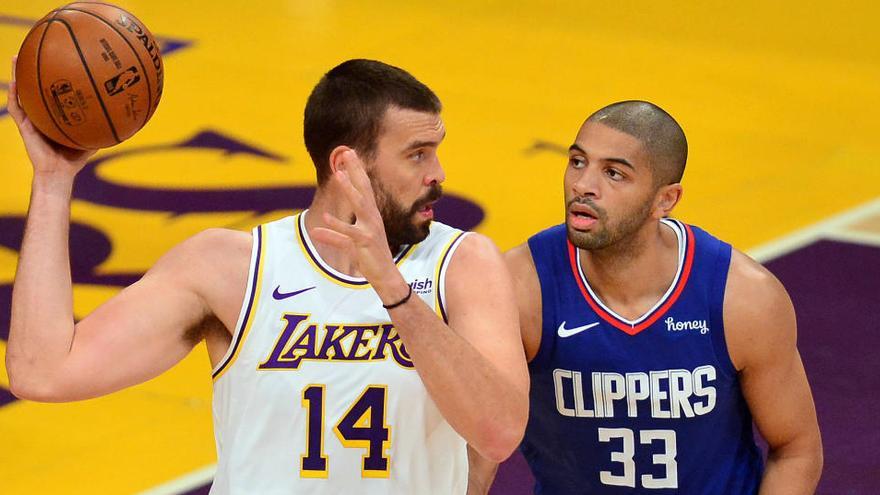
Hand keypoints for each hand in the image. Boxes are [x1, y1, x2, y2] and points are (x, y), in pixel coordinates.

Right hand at [7, 56, 96, 176]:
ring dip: (17, 74)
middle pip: (35, 85)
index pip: (53, 89)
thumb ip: (104, 125)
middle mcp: (41, 112)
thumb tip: (126, 116)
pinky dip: (15, 94)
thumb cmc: (76, 159)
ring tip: (16, 57)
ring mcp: (31, 118)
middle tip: (35, 47)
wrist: (58, 174)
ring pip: (21, 91)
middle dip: (34, 67)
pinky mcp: (23, 126)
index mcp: (55, 113)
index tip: (58, 56)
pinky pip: (16, 107)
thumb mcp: (93, 137)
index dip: (53, 73)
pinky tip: (15, 81)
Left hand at [311, 150, 406, 300]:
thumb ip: (335, 234)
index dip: (357, 171)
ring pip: (359, 206)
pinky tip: (323, 221)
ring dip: (349, 190)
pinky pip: (348, 235)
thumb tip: (317, 227)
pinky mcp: (364, 244)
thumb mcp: (353, 242)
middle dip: (356, 171)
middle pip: (364, 190)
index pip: (364, 188)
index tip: (350, 153)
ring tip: (338, 175)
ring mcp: (370, 230)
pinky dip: (335, 229)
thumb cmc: (370, 256)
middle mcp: (373, 219)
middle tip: (348, 153)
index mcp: (371, 215)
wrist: (386, 276)